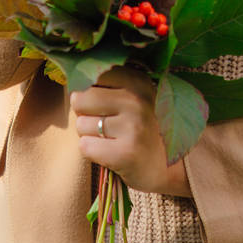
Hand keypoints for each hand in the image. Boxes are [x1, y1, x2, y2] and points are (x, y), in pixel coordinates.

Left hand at [70, 66, 190, 196]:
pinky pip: (85, 147)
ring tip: (110, 139)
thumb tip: (71, 83)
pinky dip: (92, 152)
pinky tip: (109, 152)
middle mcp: (136, 100)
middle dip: (84, 114)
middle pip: (80, 99)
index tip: (101, 103)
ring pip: (81, 125)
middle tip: (103, 124)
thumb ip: (110, 84)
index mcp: (138, 81)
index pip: (91, 76)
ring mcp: (132, 126)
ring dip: (89, 135)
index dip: (88, 92)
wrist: (171, 166)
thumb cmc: (145, 127)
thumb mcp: (138, 97)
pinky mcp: (125, 153)